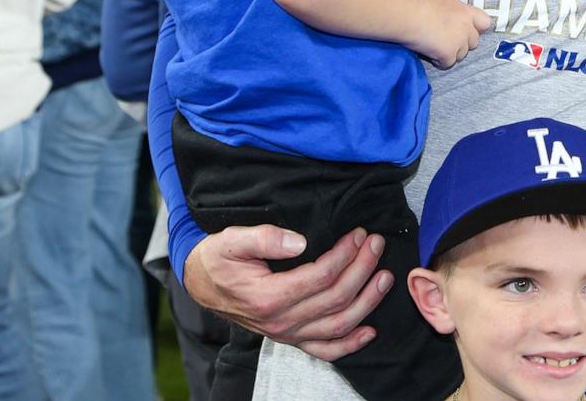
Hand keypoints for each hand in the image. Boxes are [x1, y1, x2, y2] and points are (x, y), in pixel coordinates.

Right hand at [183, 225, 390, 360]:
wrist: (201, 284)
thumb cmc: (218, 260)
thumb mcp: (232, 240)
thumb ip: (265, 238)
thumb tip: (299, 241)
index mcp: (267, 297)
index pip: (320, 277)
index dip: (345, 255)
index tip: (358, 235)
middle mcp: (280, 322)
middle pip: (335, 298)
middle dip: (362, 269)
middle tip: (375, 244)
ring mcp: (287, 334)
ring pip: (338, 324)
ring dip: (367, 301)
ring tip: (384, 277)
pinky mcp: (291, 338)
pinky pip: (325, 350)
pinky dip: (350, 344)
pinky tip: (370, 330)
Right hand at [406, 0, 491, 68]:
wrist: (406, 14)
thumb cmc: (417, 4)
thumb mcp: (441, 0)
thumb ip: (452, 10)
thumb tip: (450, 17)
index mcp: (465, 11)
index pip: (485, 22)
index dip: (476, 29)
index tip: (465, 32)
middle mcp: (466, 26)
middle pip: (473, 42)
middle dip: (462, 44)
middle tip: (444, 41)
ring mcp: (459, 41)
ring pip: (461, 55)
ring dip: (450, 54)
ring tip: (433, 47)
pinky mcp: (449, 54)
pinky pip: (447, 64)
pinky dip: (438, 61)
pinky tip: (427, 53)